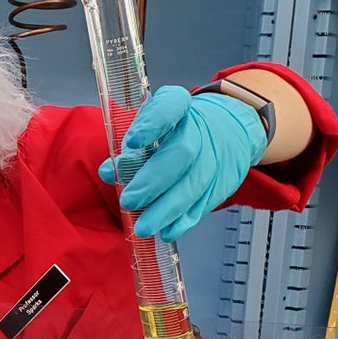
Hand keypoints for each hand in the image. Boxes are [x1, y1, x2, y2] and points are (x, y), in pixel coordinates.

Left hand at [98, 85, 266, 241]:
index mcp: (178, 106)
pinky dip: (184, 221)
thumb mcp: (151, 128)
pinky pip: (204, 203)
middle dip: (152, 181)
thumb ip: (129, 150)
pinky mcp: (222, 181)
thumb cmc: (175, 130)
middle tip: (128, 201)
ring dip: (166, 210)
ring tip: (143, 227)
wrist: (227, 130)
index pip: (169, 107)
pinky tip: (167, 232)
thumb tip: (109, 172)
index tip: (131, 142)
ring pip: (193, 184)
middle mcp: (199, 128)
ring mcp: (214, 156)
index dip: (151, 124)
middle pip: (181, 153)